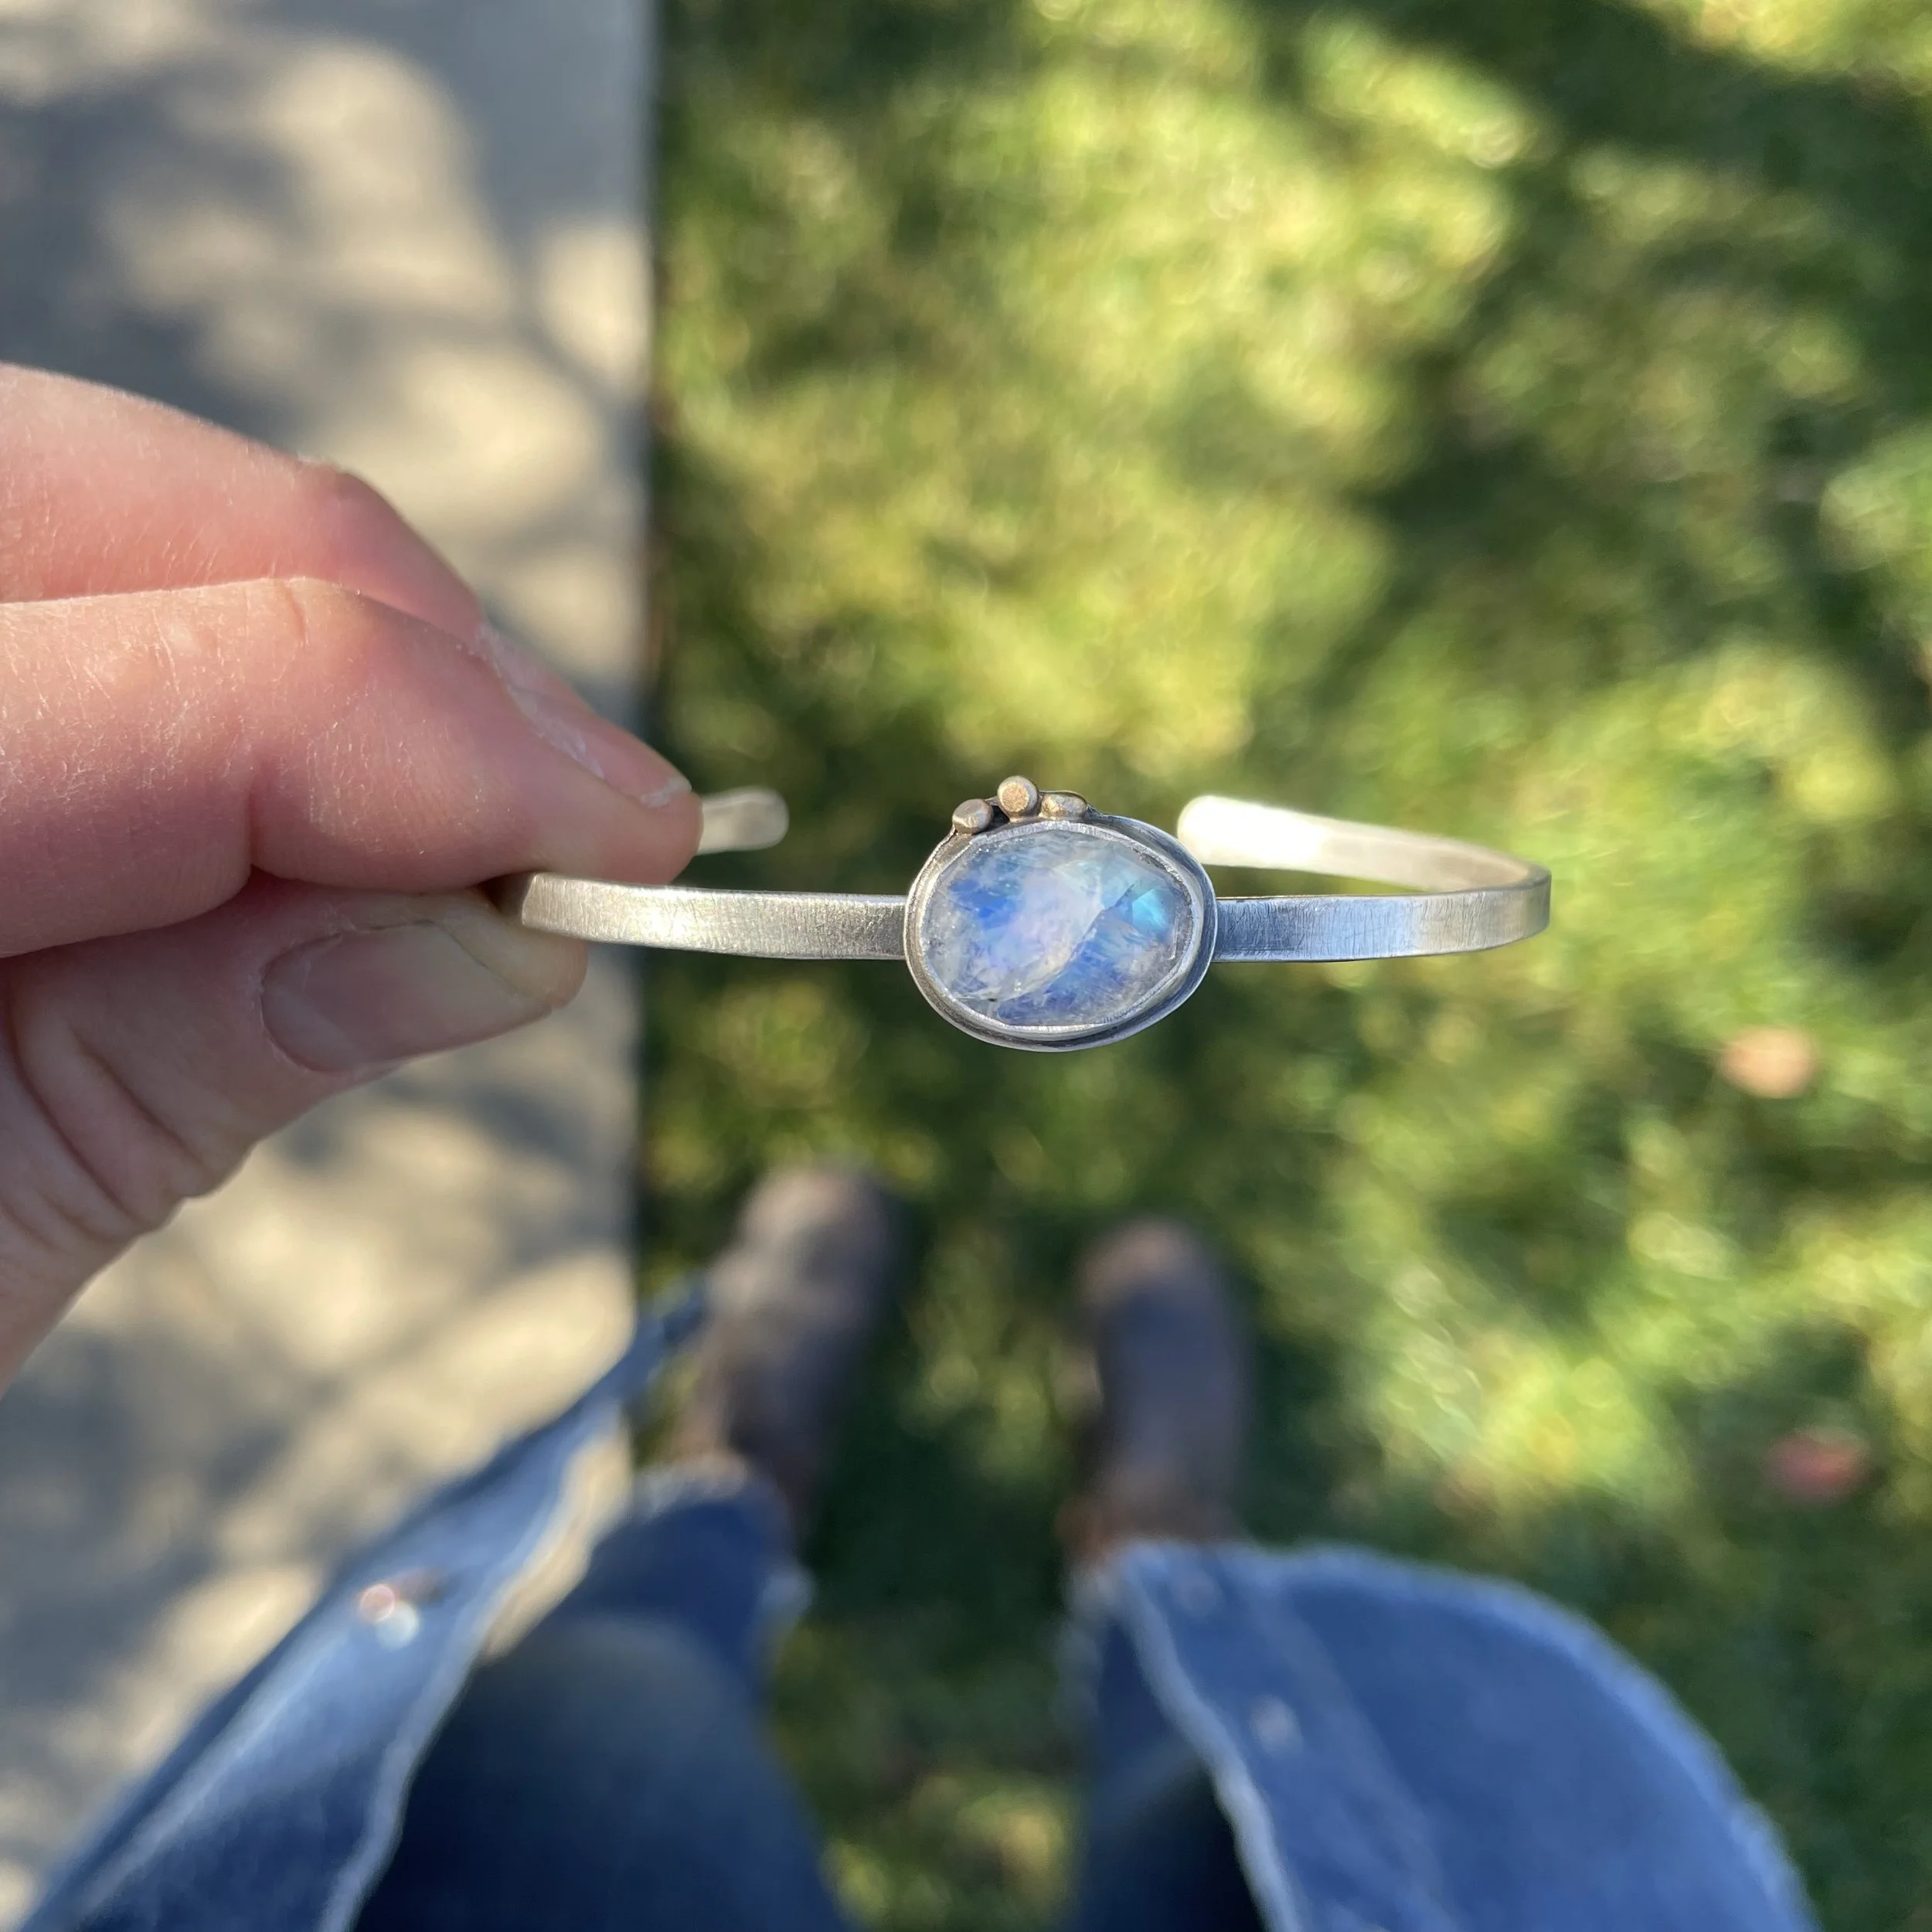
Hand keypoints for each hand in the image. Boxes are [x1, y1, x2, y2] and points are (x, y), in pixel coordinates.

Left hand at [0, 367, 699, 1386]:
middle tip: (579, 815)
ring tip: (463, 805)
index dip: (458, 742)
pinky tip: (305, 777)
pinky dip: (215, 652)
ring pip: (99, 490)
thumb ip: (195, 1058)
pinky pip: (59, 563)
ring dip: (330, 638)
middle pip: (133, 500)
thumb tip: (501, 937)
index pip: (180, 690)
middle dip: (410, 649)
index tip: (639, 845)